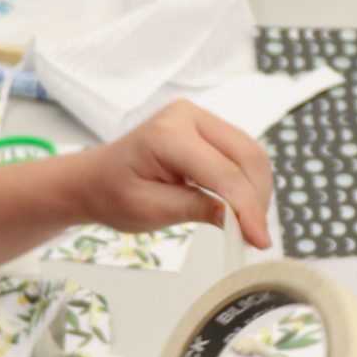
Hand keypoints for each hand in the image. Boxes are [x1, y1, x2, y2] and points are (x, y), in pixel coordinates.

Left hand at [65, 101, 274, 248]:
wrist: (96, 179)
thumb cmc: (112, 193)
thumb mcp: (150, 210)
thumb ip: (197, 209)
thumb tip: (241, 222)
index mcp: (167, 134)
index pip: (223, 172)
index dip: (247, 208)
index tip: (259, 240)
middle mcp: (188, 116)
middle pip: (245, 156)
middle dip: (257, 198)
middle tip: (256, 236)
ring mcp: (200, 117)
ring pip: (250, 153)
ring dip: (256, 190)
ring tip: (248, 224)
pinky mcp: (208, 127)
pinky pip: (241, 152)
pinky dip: (248, 181)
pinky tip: (241, 206)